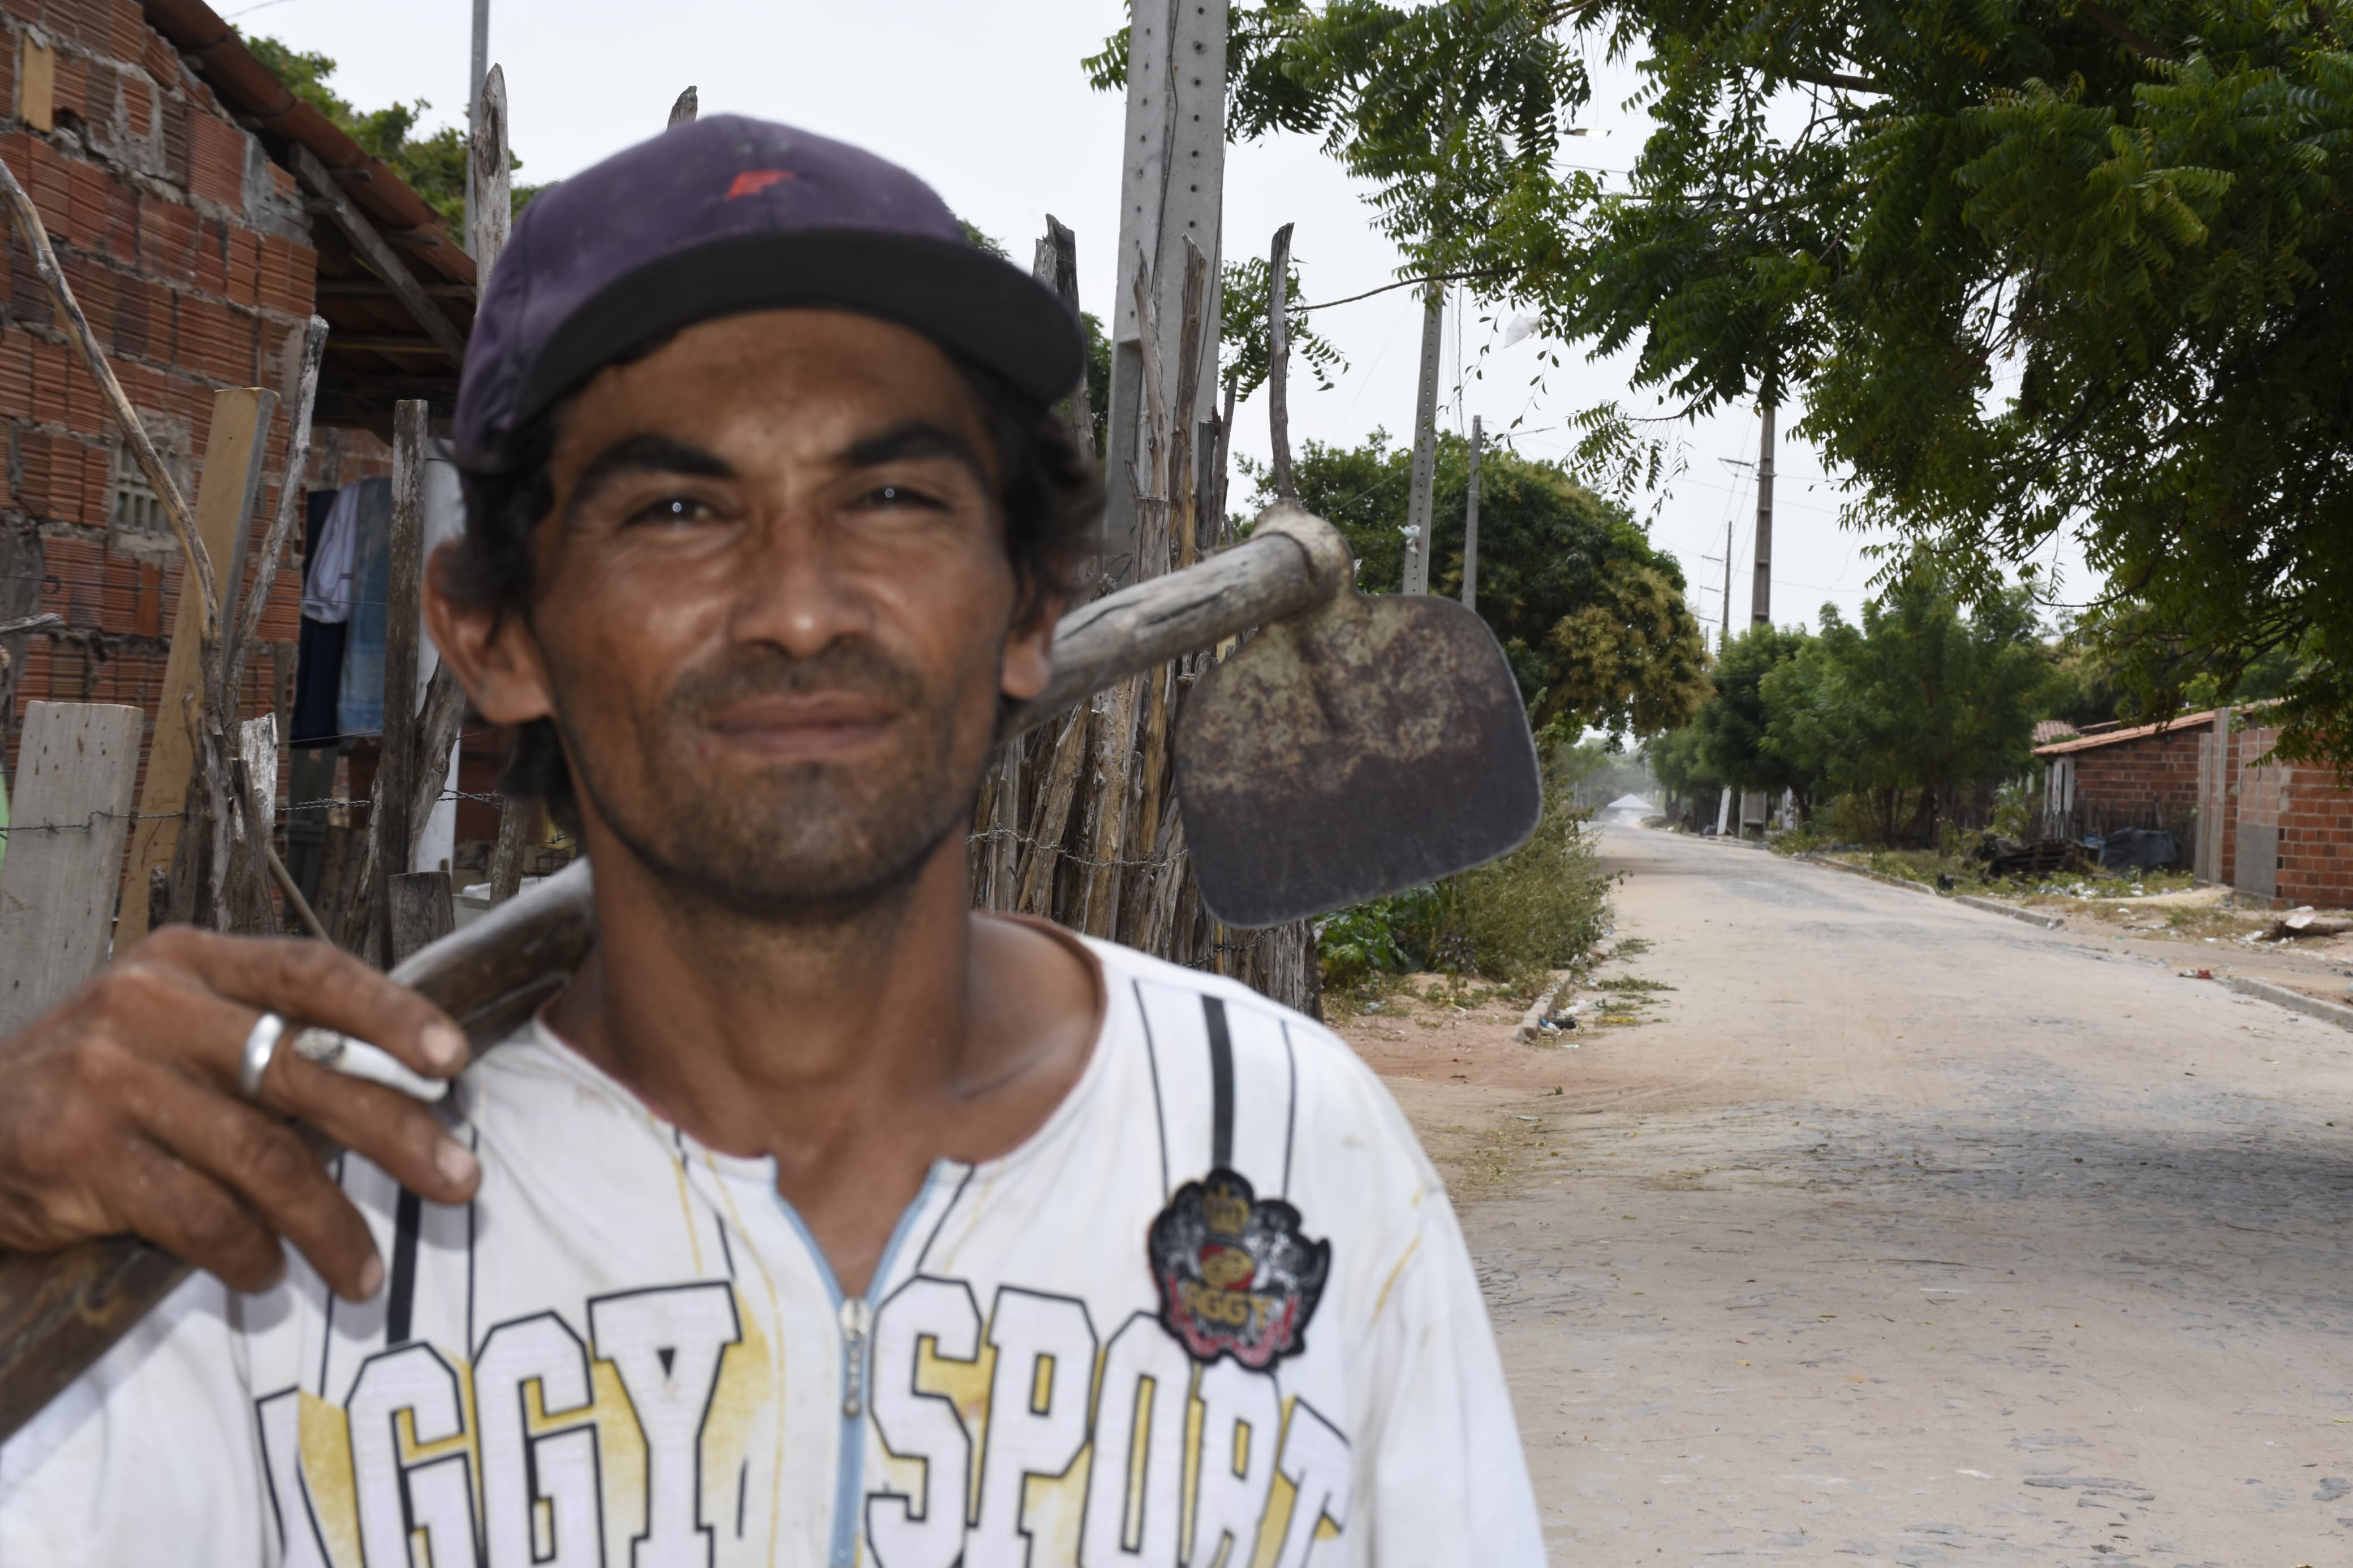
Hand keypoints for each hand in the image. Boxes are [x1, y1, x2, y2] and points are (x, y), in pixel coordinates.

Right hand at [0, 928, 480, 1301]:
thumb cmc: (97, 1081)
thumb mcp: (171, 1028)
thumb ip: (264, 1042)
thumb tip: (401, 1093)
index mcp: (188, 962)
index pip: (311, 972)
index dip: (391, 1013)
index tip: (454, 1060)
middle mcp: (150, 1007)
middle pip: (303, 1071)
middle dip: (396, 1132)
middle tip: (461, 1181)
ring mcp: (109, 1079)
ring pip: (261, 1159)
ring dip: (330, 1226)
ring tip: (366, 1274)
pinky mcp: (78, 1154)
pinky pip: (199, 1216)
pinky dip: (248, 1256)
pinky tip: (268, 1277)